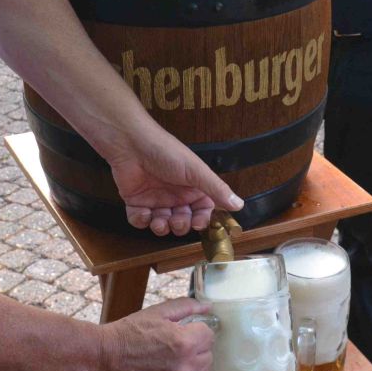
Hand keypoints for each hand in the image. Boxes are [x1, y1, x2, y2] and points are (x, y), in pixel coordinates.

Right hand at [98, 298, 216, 370]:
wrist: (101, 359)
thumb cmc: (127, 333)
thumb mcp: (157, 312)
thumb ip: (185, 307)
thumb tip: (208, 307)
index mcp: (184, 342)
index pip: (209, 336)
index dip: (197, 331)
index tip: (186, 331)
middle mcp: (185, 368)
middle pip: (208, 358)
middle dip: (196, 351)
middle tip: (178, 348)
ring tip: (186, 370)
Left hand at [108, 125, 242, 235]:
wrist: (132, 143)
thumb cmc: (166, 152)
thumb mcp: (196, 171)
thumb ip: (217, 189)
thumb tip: (239, 204)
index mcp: (192, 187)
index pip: (202, 211)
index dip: (202, 220)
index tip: (199, 223)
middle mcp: (175, 194)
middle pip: (183, 221)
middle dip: (181, 225)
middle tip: (177, 220)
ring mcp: (155, 198)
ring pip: (162, 225)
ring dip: (162, 227)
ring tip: (160, 220)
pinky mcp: (136, 201)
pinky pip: (139, 220)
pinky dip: (142, 221)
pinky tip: (144, 213)